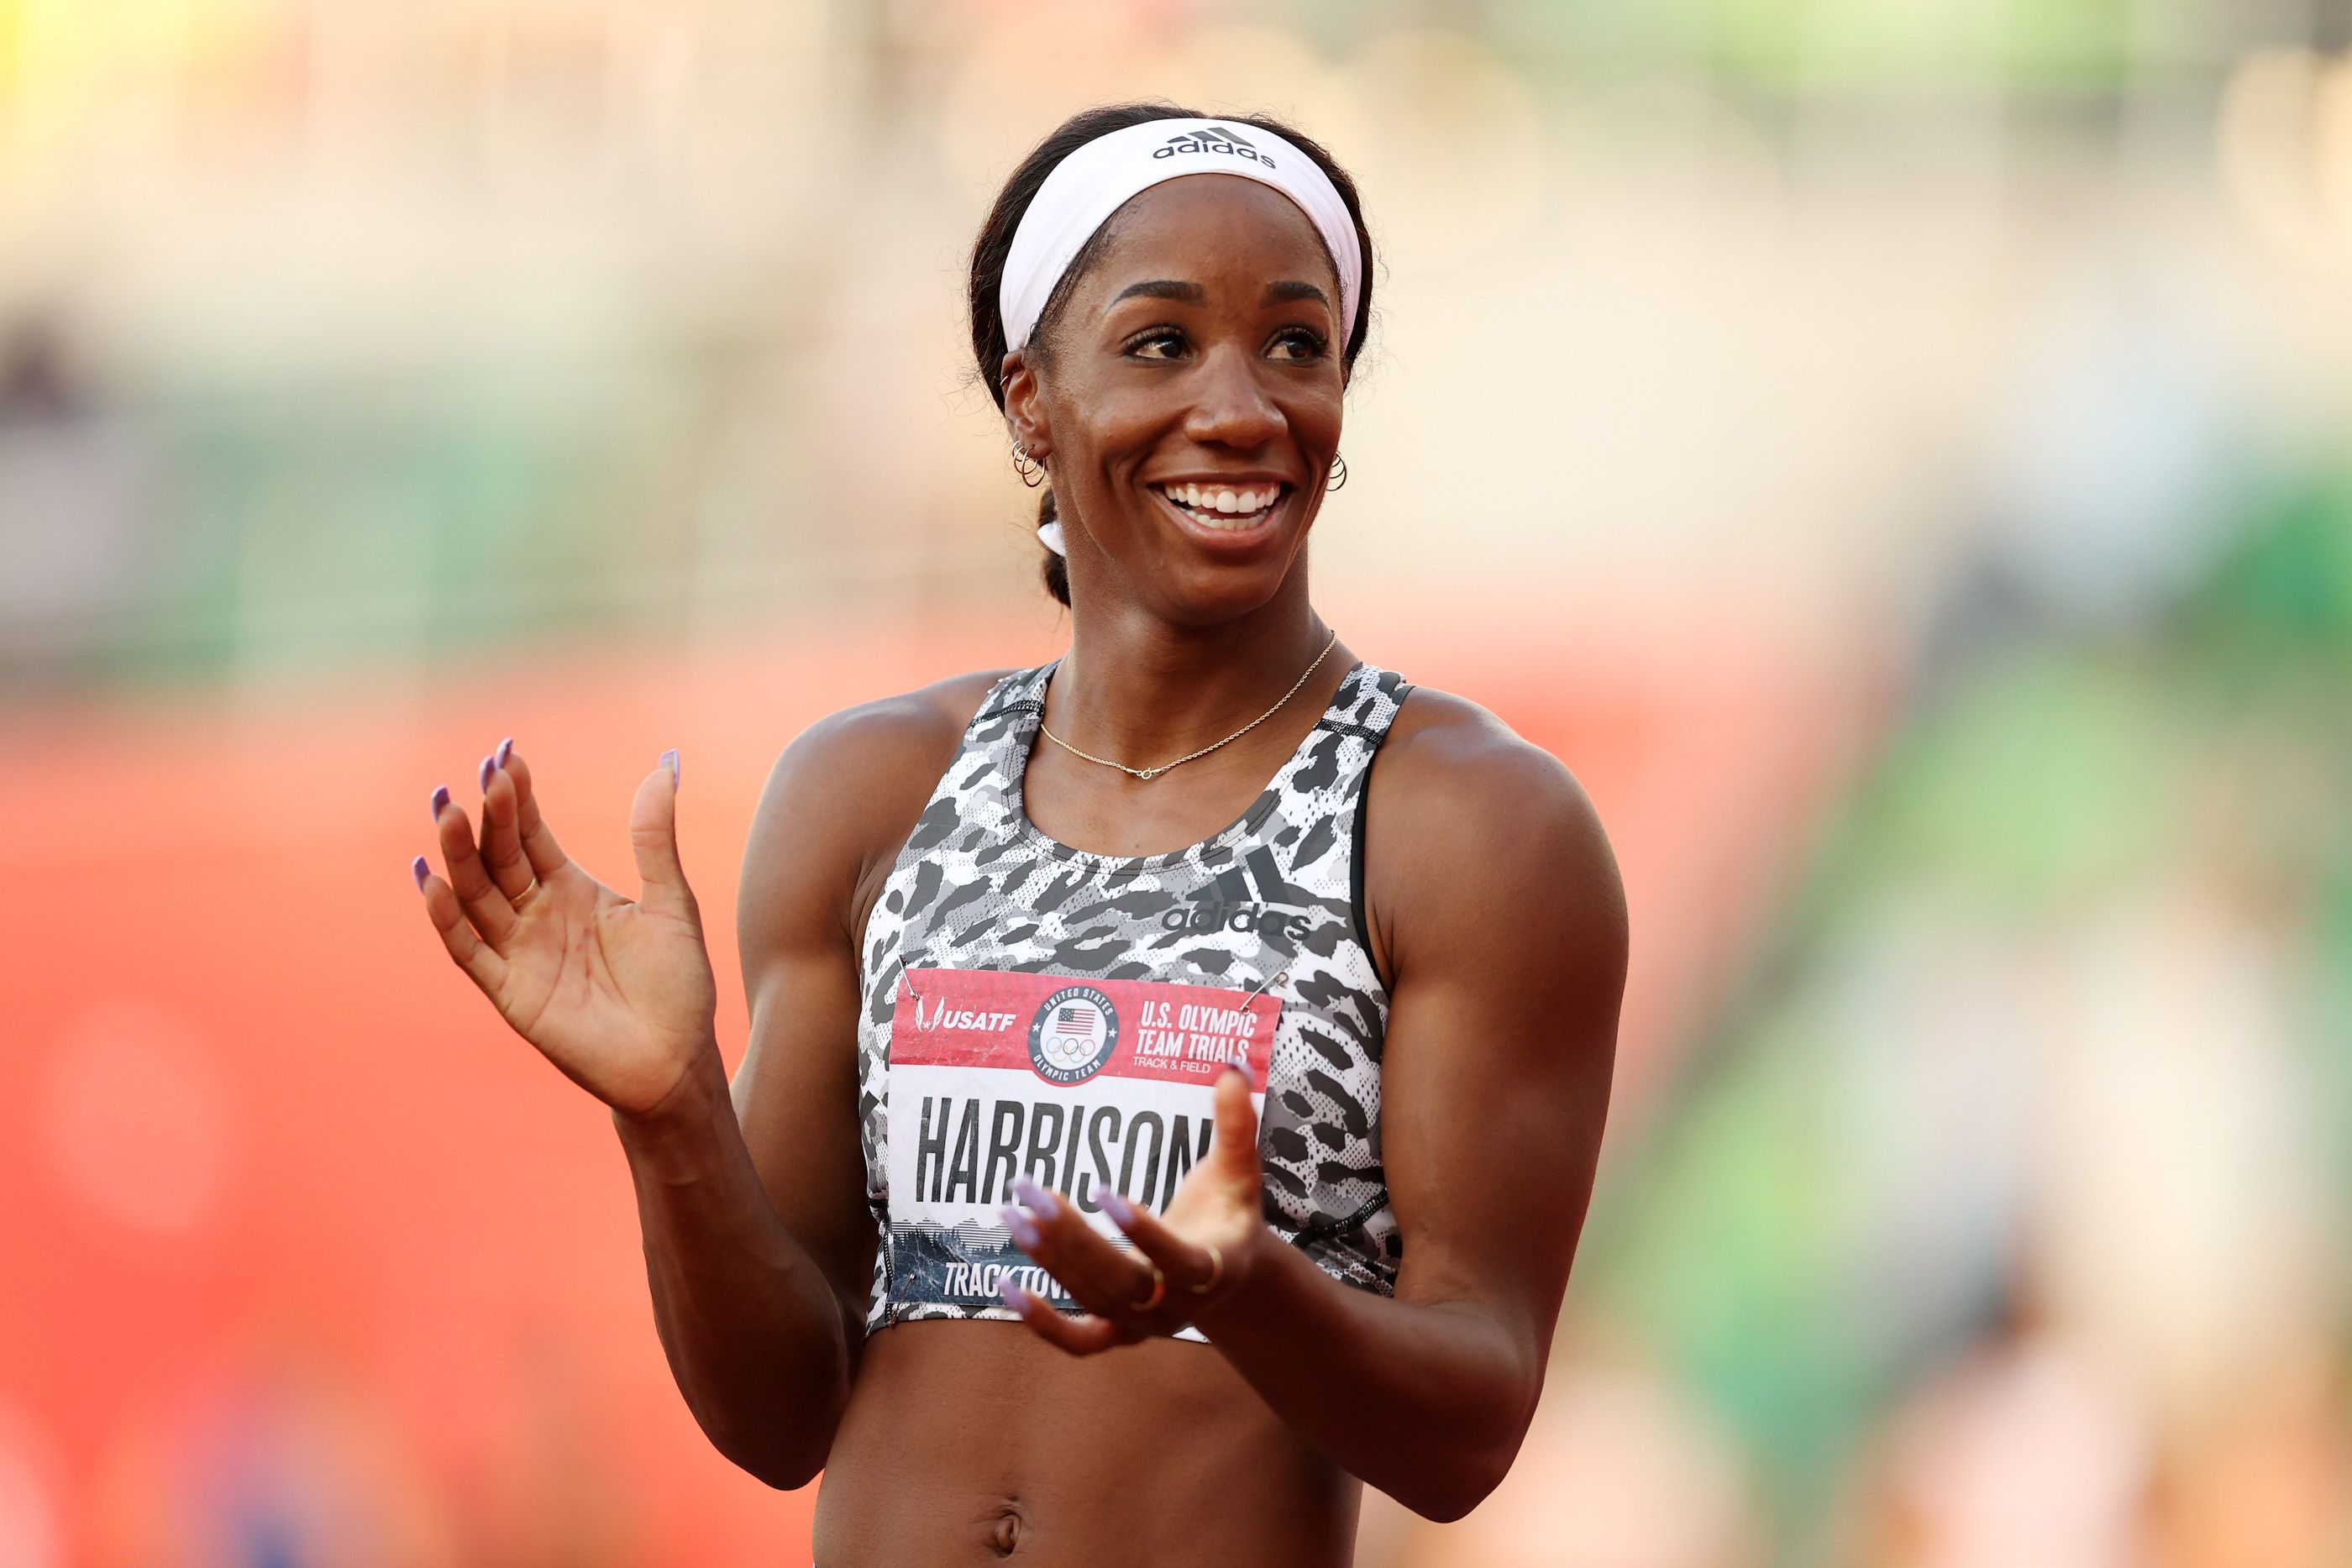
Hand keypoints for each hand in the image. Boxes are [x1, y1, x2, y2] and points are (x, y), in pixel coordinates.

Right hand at [411, 741, 718, 1118]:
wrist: (677, 1061)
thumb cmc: (677, 985)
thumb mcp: (672, 902)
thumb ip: (655, 839)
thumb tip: (663, 767)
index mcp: (571, 888)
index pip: (531, 833)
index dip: (517, 796)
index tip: (506, 753)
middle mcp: (536, 915)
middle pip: (499, 856)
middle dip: (486, 815)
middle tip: (477, 772)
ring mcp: (519, 952)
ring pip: (476, 894)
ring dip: (457, 854)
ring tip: (445, 809)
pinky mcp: (510, 992)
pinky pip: (469, 951)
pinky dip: (447, 918)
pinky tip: (431, 880)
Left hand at [994, 1067, 1269, 1352]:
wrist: (1230, 1276)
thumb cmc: (1228, 1211)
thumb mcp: (1238, 1170)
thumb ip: (1235, 1124)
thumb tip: (1231, 1067)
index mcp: (1216, 1267)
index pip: (1180, 1260)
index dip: (1143, 1232)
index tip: (1103, 1192)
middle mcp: (1179, 1307)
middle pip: (1123, 1282)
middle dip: (1073, 1239)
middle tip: (1031, 1192)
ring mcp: (1147, 1326)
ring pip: (1095, 1301)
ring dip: (1051, 1260)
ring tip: (1014, 1212)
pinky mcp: (1119, 1335)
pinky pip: (1077, 1342)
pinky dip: (1042, 1323)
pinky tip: (1006, 1286)